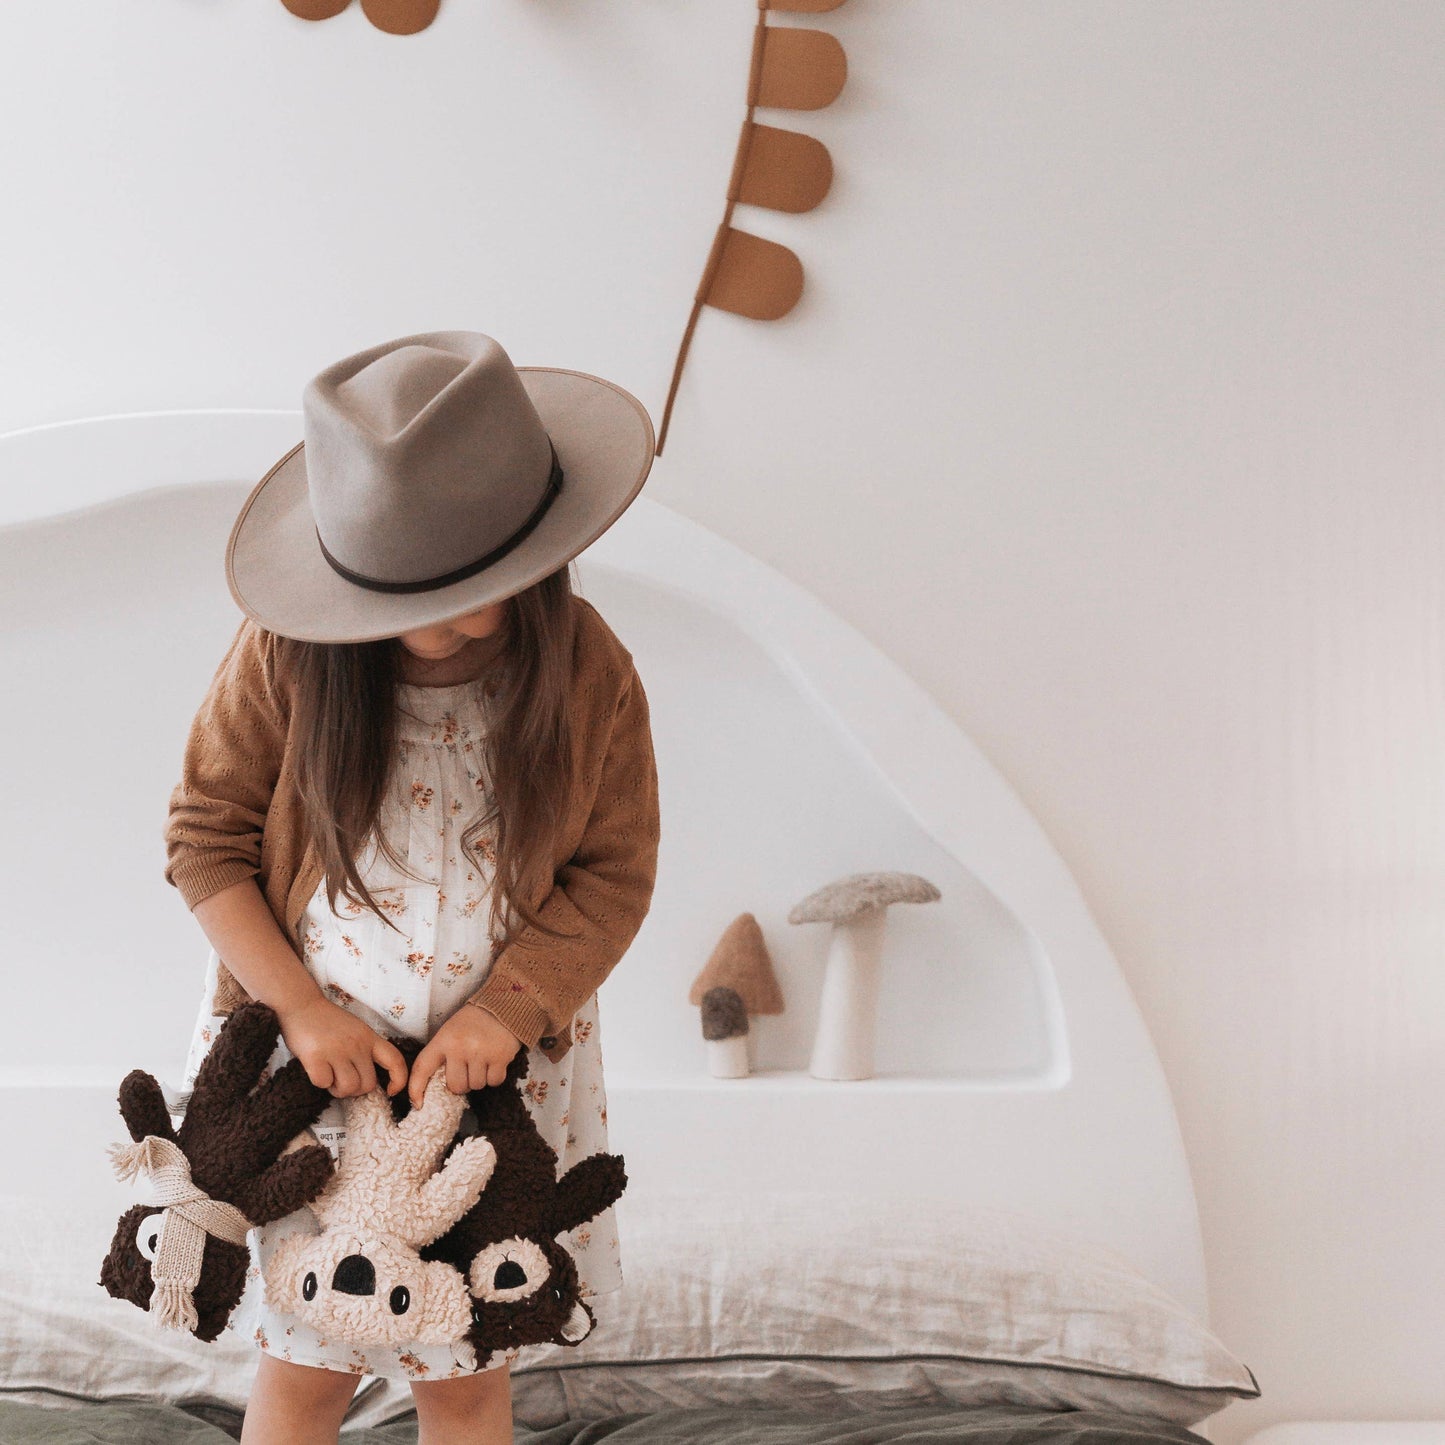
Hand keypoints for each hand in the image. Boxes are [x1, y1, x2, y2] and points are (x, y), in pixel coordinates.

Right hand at [276, 994, 408, 1098]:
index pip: (395, 1061)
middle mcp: (357, 1044)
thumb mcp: (356, 1030)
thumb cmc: (327, 1021)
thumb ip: (364, 1050)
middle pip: (368, 1084)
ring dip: (338, 1089)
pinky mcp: (316, 1057)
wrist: (302, 1004)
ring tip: (330, 1077)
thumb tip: (369, 1080)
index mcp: (369, 1037)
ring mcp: (337, 1050)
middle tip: (342, 1080)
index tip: (391, 1090)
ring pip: (348, 1088)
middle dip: (355, 1090)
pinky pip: (324, 1083)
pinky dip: (320, 1082)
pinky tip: (316, 1070)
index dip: (399, 1080)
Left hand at [408, 1003, 521, 1108]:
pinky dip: (495, 1076)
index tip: (418, 1104)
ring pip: (476, 1086)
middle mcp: (460, 1047)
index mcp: (443, 1040)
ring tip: (484, 1060)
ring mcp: (480, 1052)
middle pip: (455, 1086)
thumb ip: (442, 1054)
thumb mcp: (450, 1031)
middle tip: (469, 1067)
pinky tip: (495, 1061)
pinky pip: (494, 1082)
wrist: (504, 1005)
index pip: (423, 1068)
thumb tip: (434, 1088)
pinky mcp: (500, 1057)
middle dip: (463, 1082)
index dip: (416, 1089)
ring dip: (480, 1078)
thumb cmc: (473, 1022)